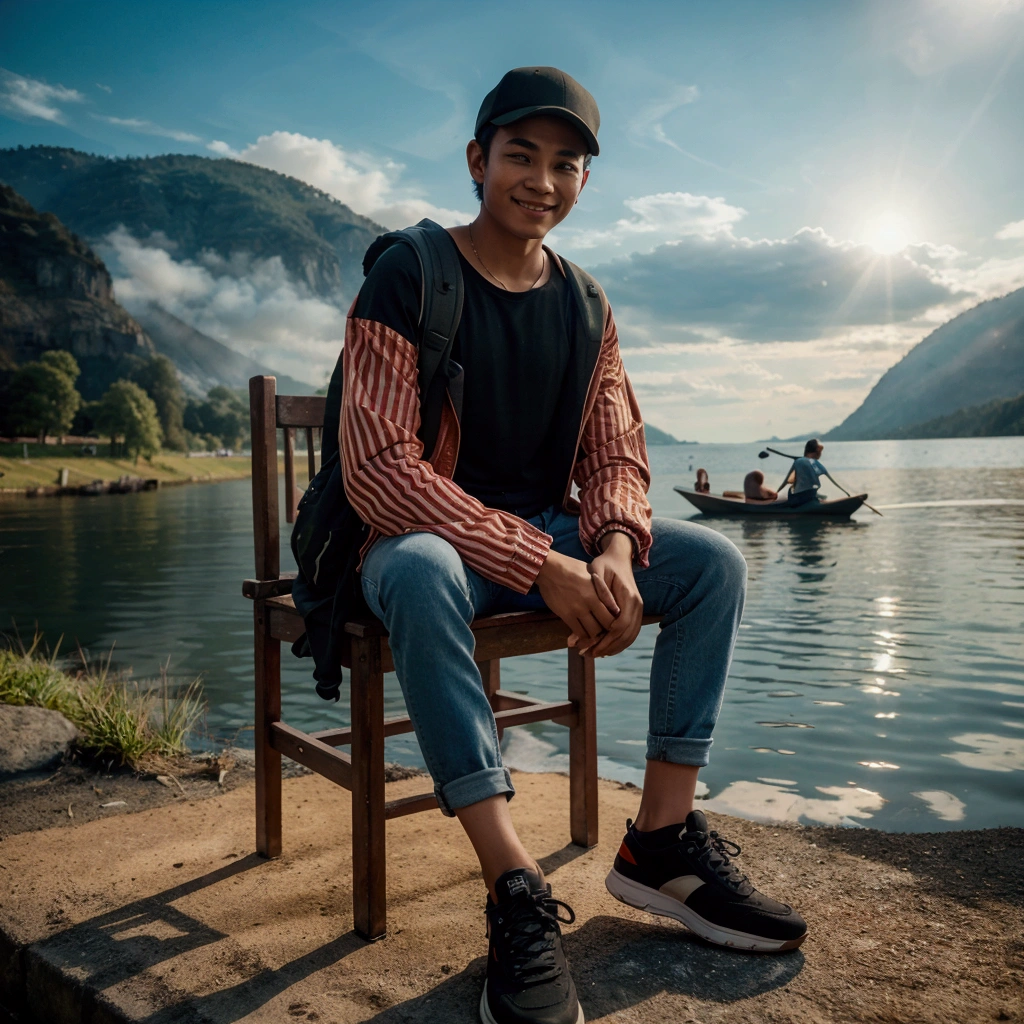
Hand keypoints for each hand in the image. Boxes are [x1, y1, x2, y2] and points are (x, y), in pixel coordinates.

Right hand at [535, 550, 617, 649]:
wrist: (549, 568)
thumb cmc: (572, 568)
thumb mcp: (591, 574)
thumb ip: (603, 590)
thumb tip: (615, 605)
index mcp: (597, 592)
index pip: (613, 614)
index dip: (616, 621)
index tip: (615, 623)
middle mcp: (588, 603)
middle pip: (605, 626)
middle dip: (607, 630)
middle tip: (606, 630)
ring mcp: (576, 610)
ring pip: (592, 632)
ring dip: (595, 634)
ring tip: (595, 632)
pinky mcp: (565, 615)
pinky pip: (578, 632)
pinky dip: (582, 635)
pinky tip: (583, 632)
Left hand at [582, 532, 643, 657]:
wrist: (619, 557)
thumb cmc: (605, 564)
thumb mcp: (597, 572)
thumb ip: (599, 592)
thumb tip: (596, 614)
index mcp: (629, 596)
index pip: (620, 625)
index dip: (605, 639)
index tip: (589, 646)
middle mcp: (637, 604)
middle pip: (626, 635)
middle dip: (607, 647)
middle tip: (588, 654)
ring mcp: (638, 609)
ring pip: (629, 636)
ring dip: (613, 648)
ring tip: (594, 653)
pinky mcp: (635, 612)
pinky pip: (630, 633)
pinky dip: (619, 643)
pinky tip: (605, 648)